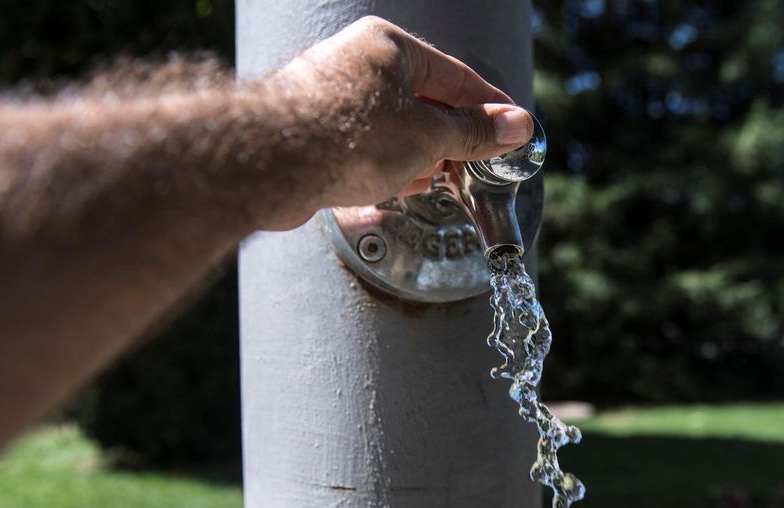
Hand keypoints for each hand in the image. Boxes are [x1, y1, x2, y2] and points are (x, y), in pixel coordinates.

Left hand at [262, 16, 533, 226]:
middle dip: (452, 136)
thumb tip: (515, 125)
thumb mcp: (428, 136)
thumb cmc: (346, 136)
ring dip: (419, 154)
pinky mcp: (311, 130)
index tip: (512, 130)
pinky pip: (362, 144)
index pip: (456, 76)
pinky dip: (387, 163)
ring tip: (440, 179)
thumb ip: (473, 132)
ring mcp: (330, 96)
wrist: (268, 164)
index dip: (490, 107)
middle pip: (422, 100)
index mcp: (389, 46)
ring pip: (391, 125)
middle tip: (479, 164)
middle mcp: (357, 63)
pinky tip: (399, 185)